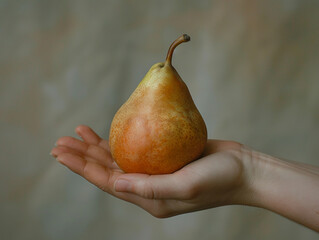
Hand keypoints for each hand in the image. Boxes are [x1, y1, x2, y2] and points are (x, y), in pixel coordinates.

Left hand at [51, 125, 247, 217]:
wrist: (242, 169)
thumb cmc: (218, 179)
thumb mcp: (185, 186)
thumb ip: (149, 187)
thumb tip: (114, 184)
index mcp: (148, 198)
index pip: (106, 182)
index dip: (81, 167)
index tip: (60, 152)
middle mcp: (148, 187)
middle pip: (107, 171)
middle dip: (82, 157)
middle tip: (60, 142)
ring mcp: (156, 172)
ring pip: (118, 159)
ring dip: (96, 147)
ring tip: (77, 133)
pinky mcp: (165, 158)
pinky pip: (136, 148)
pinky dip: (120, 139)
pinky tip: (109, 130)